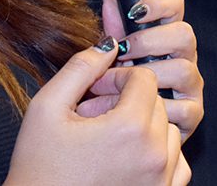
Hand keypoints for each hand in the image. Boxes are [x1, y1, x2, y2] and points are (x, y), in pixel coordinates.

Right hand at [5, 39, 189, 185]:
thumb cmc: (38, 168)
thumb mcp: (46, 108)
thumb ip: (80, 67)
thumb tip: (109, 44)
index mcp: (129, 128)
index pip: (144, 78)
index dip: (118, 77)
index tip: (97, 92)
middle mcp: (154, 155)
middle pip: (157, 102)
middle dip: (130, 101)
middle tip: (97, 115)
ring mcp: (161, 179)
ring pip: (169, 131)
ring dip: (145, 127)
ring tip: (110, 138)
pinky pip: (178, 164)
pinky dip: (160, 156)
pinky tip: (129, 158)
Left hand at [100, 0, 203, 142]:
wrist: (117, 139)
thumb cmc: (113, 93)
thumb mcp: (110, 59)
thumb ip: (113, 29)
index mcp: (164, 37)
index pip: (175, 5)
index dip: (160, 3)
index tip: (136, 11)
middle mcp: (183, 57)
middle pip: (184, 34)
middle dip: (150, 41)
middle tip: (123, 53)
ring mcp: (191, 85)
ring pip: (184, 69)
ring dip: (148, 77)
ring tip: (118, 87)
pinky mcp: (193, 114)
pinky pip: (182, 107)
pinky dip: (155, 109)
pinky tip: (133, 113)